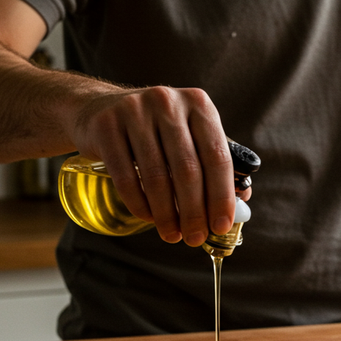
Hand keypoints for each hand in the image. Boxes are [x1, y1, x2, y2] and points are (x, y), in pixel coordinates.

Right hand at [71, 86, 245, 245]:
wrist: (100, 109)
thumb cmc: (155, 130)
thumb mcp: (189, 135)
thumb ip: (213, 162)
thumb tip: (241, 198)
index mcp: (198, 104)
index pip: (217, 156)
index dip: (221, 196)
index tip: (221, 226)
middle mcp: (168, 102)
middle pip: (188, 169)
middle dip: (194, 211)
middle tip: (195, 238)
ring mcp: (134, 111)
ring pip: (156, 176)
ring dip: (166, 214)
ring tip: (172, 234)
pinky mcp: (106, 126)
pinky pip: (126, 176)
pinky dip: (139, 204)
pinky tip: (148, 218)